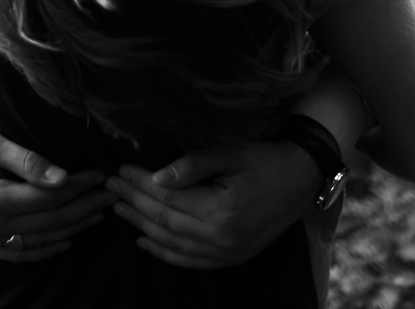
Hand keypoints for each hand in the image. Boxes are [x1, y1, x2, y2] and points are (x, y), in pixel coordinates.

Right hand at [0, 114, 114, 262]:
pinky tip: (66, 241)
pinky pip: (18, 253)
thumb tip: (63, 179)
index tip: (100, 175)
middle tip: (111, 195)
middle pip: (49, 222)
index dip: (79, 187)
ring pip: (38, 240)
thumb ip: (28, 161)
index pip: (49, 198)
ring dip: (72, 229)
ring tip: (97, 215)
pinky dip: (44, 250)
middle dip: (84, 208)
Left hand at [105, 140, 316, 269]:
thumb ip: (192, 165)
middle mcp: (222, 238)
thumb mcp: (230, 153)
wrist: (304, 178)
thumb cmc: (267, 159)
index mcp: (220, 210)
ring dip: (142, 226)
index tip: (119, 170)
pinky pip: (190, 261)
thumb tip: (156, 177)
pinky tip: (144, 241)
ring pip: (172, 243)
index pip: (166, 198)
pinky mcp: (232, 258)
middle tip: (110, 187)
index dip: (139, 184)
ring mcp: (227, 252)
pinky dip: (164, 253)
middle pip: (164, 221)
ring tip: (118, 209)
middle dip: (134, 202)